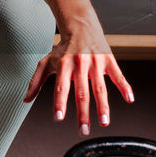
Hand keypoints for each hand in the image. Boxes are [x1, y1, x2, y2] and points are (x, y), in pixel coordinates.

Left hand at [23, 19, 133, 135]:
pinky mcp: (109, 60)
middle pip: (81, 92)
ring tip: (104, 122)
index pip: (61, 87)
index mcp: (64, 65)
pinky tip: (130, 99)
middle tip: (83, 130)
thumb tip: (26, 100)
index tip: (59, 118)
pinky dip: (125, 87)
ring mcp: (96, 62)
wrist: (81, 26)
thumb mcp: (46, 62)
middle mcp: (80, 64)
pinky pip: (118, 75)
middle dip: (83, 113)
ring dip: (103, 106)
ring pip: (100, 88)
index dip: (59, 103)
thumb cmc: (62, 49)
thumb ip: (35, 81)